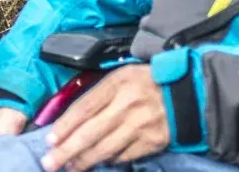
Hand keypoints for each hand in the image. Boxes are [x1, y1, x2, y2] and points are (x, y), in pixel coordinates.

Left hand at [42, 64, 168, 171]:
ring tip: (70, 168)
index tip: (50, 140)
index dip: (65, 126)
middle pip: (90, 132)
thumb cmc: (148, 83)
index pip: (84, 108)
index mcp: (117, 83)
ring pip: (106, 148)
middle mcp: (128, 105)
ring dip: (84, 161)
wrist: (189, 93)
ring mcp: (141, 125)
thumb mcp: (122, 77)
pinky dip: (109, 161)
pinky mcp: (153, 142)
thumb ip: (99, 94)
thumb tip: (71, 121)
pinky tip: (98, 163)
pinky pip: (124, 156)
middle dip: (67, 151)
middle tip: (49, 163)